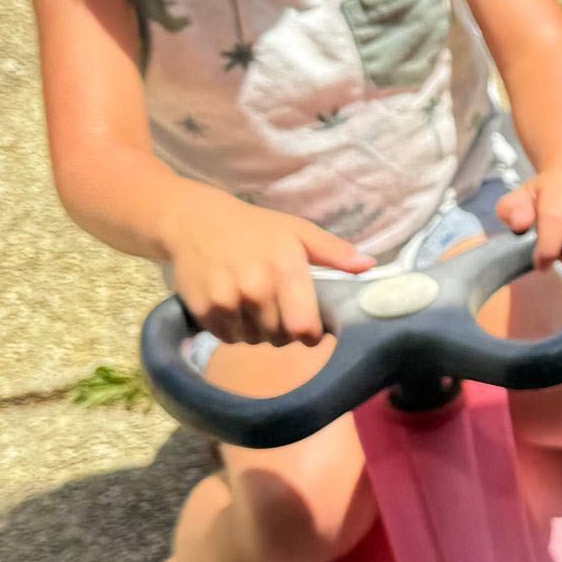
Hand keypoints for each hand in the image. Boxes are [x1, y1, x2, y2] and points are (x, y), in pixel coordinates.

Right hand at [166, 189, 373, 347]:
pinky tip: (234, 306)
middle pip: (281, 338)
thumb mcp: (297, 230)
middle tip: (277, 307)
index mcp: (286, 267)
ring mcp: (227, 300)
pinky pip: (229, 337)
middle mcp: (256, 287)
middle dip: (284, 331)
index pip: (304, 327)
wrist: (193, 221)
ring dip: (259, 331)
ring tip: (254, 305)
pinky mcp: (204, 310)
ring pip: (255, 340)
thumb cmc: (254, 227)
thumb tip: (368, 266)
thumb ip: (333, 251)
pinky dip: (235, 330)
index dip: (311, 334)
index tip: (310, 326)